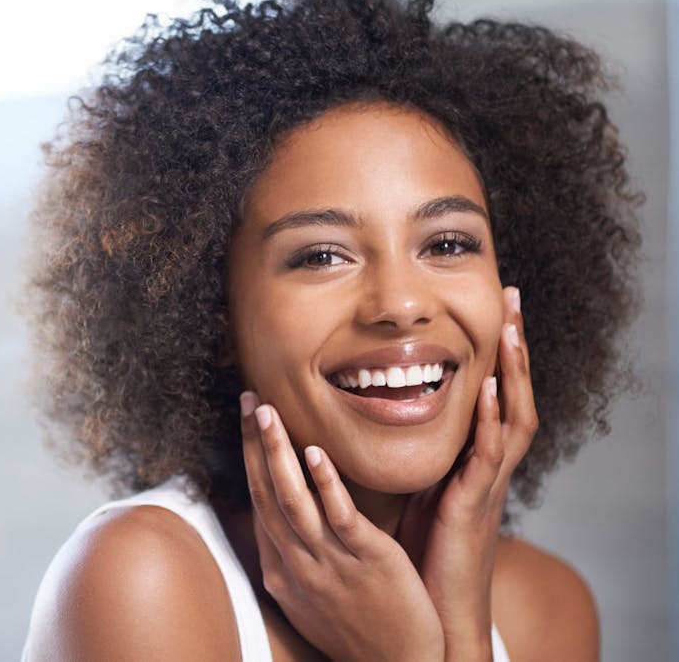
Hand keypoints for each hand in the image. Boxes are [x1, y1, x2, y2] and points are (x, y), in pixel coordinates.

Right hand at [240, 398, 444, 661]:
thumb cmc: (355, 627)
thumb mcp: (308, 596)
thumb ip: (292, 553)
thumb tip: (278, 520)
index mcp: (282, 567)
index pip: (259, 500)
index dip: (250, 456)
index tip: (247, 419)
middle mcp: (297, 562)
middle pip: (267, 493)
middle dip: (254, 444)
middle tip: (248, 398)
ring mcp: (329, 562)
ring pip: (293, 500)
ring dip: (277, 453)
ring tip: (266, 412)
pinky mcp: (368, 560)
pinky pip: (340, 518)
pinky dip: (325, 484)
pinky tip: (315, 452)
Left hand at [398, 286, 538, 659]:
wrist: (433, 607)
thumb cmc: (424, 547)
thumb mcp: (420, 485)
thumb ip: (419, 450)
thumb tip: (389, 411)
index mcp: (473, 458)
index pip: (494, 394)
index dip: (497, 352)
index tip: (494, 309)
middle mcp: (487, 465)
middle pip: (514, 394)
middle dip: (515, 346)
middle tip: (513, 297)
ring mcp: (486, 482)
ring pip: (513, 417)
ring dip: (514, 371)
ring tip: (511, 327)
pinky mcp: (474, 503)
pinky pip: (490, 456)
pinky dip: (494, 421)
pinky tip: (493, 389)